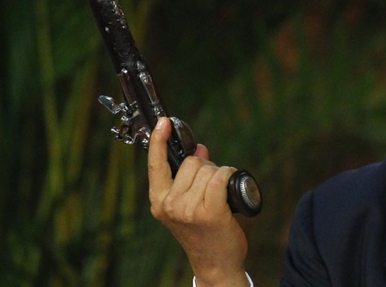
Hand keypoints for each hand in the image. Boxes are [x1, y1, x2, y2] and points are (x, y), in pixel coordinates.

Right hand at [148, 117, 249, 286]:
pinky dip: (229, 175)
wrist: (216, 263)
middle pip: (191, 162)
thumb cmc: (204, 232)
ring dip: (219, 174)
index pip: (155, 165)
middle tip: (211, 187)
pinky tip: (231, 188)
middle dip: (205, 167)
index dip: (159, 141)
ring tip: (220, 195)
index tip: (164, 122)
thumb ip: (188, 179)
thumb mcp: (187, 206)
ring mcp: (188, 209)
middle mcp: (170, 205)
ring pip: (207, 169)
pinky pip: (221, 176)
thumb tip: (200, 149)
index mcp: (159, 202)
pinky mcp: (209, 212)